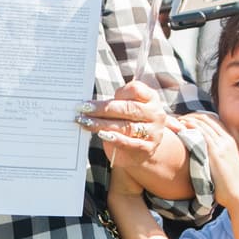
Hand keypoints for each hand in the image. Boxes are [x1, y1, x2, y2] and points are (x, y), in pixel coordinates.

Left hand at [80, 80, 166, 194]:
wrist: (141, 148)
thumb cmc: (130, 122)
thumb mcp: (127, 108)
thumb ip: (114, 103)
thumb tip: (89, 103)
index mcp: (150, 98)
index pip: (136, 90)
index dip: (119, 92)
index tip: (103, 94)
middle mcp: (155, 114)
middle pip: (128, 109)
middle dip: (103, 109)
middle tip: (84, 108)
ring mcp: (153, 132)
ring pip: (126, 126)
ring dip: (103, 124)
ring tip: (85, 122)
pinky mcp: (147, 148)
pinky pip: (129, 143)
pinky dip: (114, 138)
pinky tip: (101, 134)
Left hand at [170, 109, 238, 206]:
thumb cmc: (232, 186)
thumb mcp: (226, 166)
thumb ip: (217, 157)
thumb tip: (204, 159)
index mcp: (230, 142)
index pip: (213, 121)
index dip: (198, 118)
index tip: (186, 120)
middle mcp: (227, 140)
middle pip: (207, 119)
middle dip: (191, 116)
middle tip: (177, 119)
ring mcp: (222, 145)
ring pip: (203, 124)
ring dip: (188, 120)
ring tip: (175, 121)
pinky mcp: (216, 152)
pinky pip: (202, 134)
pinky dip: (191, 128)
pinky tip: (181, 127)